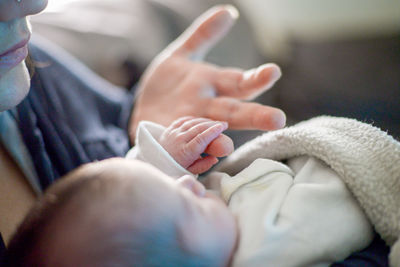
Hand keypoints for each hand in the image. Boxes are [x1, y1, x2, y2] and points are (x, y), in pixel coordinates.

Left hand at [129, 5, 284, 143]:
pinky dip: (185, 155)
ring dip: (218, 141)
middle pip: (233, 113)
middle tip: (277, 120)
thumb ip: (203, 36)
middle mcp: (206, 109)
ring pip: (207, 135)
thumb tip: (228, 12)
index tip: (273, 72)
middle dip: (254, 116)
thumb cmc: (170, 84)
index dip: (256, 79)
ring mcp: (188, 128)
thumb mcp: (182, 55)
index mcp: (212, 86)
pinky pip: (178, 149)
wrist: (142, 108)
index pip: (238, 83)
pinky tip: (192, 160)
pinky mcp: (170, 141)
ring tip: (225, 147)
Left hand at [159, 117, 233, 173]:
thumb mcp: (189, 172)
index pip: (201, 139)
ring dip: (204, 121)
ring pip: (191, 123)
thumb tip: (215, 159)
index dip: (213, 131)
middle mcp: (178, 141)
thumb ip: (203, 165)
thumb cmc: (173, 170)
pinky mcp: (168, 130)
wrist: (154, 164)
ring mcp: (172, 134)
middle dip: (212, 124)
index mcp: (184, 153)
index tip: (222, 127)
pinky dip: (193, 119)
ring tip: (214, 123)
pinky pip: (183, 120)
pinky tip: (201, 121)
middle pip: (198, 128)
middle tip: (223, 124)